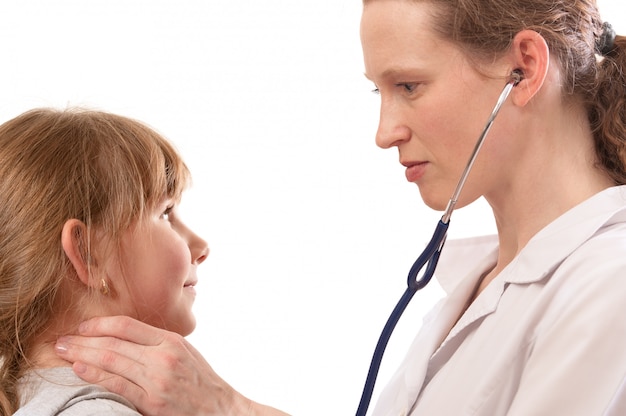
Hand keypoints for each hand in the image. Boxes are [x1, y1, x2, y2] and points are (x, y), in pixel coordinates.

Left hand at [55, 316, 287, 415]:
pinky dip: (95, 376)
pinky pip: (117, 386)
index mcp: (171, 341)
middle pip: (114, 343)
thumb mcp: (185, 353)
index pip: (127, 325)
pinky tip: (80, 370)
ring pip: (111, 362)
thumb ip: (157, 344)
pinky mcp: (152, 402)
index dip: (99, 324)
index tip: (81, 326)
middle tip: (61, 339)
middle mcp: (163, 357)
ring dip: (82, 355)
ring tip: (63, 352)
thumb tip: (121, 338)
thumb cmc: (202, 383)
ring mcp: (157, 380)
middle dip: (83, 339)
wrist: (222, 410)